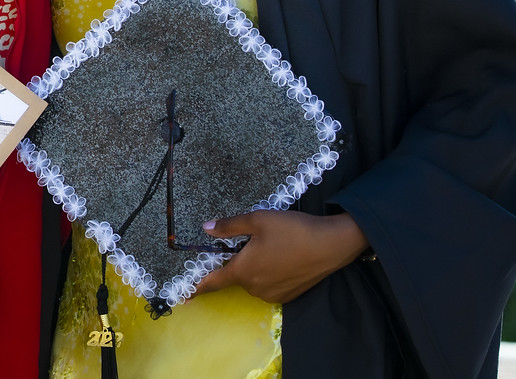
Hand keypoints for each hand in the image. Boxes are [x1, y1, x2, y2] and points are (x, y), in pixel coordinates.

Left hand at [191, 210, 368, 303]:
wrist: (331, 244)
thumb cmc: (292, 229)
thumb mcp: (257, 220)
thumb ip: (229, 226)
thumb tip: (207, 228)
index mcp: (244, 270)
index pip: (214, 281)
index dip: (198, 288)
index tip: (185, 296)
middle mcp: (256, 287)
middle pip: (237, 275)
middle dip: (240, 261)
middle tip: (257, 242)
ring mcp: (273, 294)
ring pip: (254, 280)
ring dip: (256, 267)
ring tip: (275, 247)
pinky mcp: (288, 296)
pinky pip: (269, 285)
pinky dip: (270, 273)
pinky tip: (284, 257)